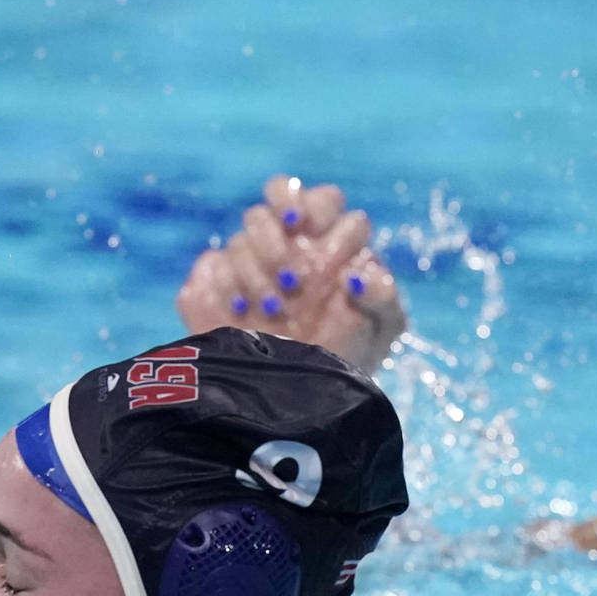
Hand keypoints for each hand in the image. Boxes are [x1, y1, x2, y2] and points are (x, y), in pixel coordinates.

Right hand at [176, 175, 407, 370]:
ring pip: (243, 235)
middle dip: (278, 227)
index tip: (311, 229)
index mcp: (331, 241)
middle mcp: (290, 242)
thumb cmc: (348, 356)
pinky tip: (242, 314)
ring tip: (274, 309)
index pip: (323, 199)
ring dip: (258, 268)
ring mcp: (251, 260)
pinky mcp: (216, 282)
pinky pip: (214, 265)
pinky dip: (228, 285)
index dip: (316, 206)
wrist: (298, 398)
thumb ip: (383, 296)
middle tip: (288, 270)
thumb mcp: (380, 331)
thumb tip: (357, 273)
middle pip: (275, 197)